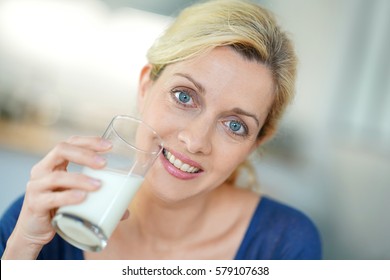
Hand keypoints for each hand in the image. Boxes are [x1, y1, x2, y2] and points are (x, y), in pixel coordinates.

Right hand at [3, 136, 111, 258]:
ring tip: (99, 185)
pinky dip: (68, 197)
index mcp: (53, 163)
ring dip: (80, 179)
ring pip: (56, 176)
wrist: (34, 232)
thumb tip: (126, 211)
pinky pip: (51, 198)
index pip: (70, 143)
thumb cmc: (59, 209)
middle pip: (61, 150)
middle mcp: (42, 170)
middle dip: (85, 154)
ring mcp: (36, 187)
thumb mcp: (76, 197)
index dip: (89, 141)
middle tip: (104, 163)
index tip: (109, 146)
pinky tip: (82, 198)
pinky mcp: (35, 205)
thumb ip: (98, 199)